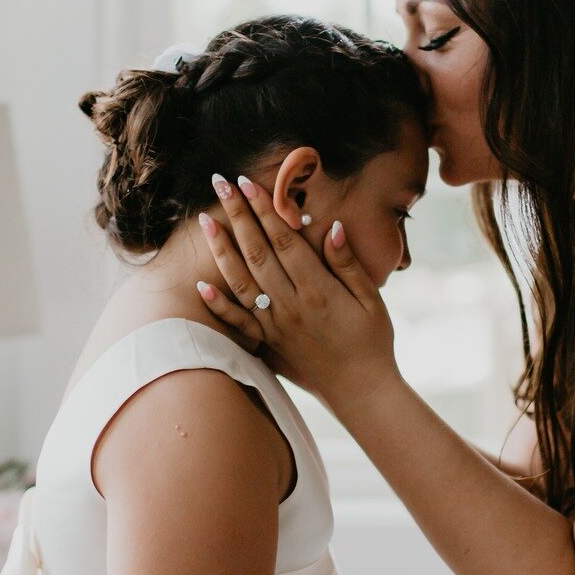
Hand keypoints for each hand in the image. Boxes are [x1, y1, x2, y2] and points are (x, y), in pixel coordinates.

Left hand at [194, 174, 399, 404]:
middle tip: (220, 184)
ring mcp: (275, 324)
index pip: (283, 239)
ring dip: (221, 249)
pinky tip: (202, 285)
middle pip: (257, 251)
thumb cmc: (372, 342)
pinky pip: (238, 322)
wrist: (362, 392)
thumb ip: (348, 263)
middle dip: (238, 215)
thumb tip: (332, 226)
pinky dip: (218, 304)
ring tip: (205, 222)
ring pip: (241, 281)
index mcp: (317, 288)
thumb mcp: (370, 298)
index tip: (248, 183)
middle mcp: (290, 303)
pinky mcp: (269, 343)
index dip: (264, 209)